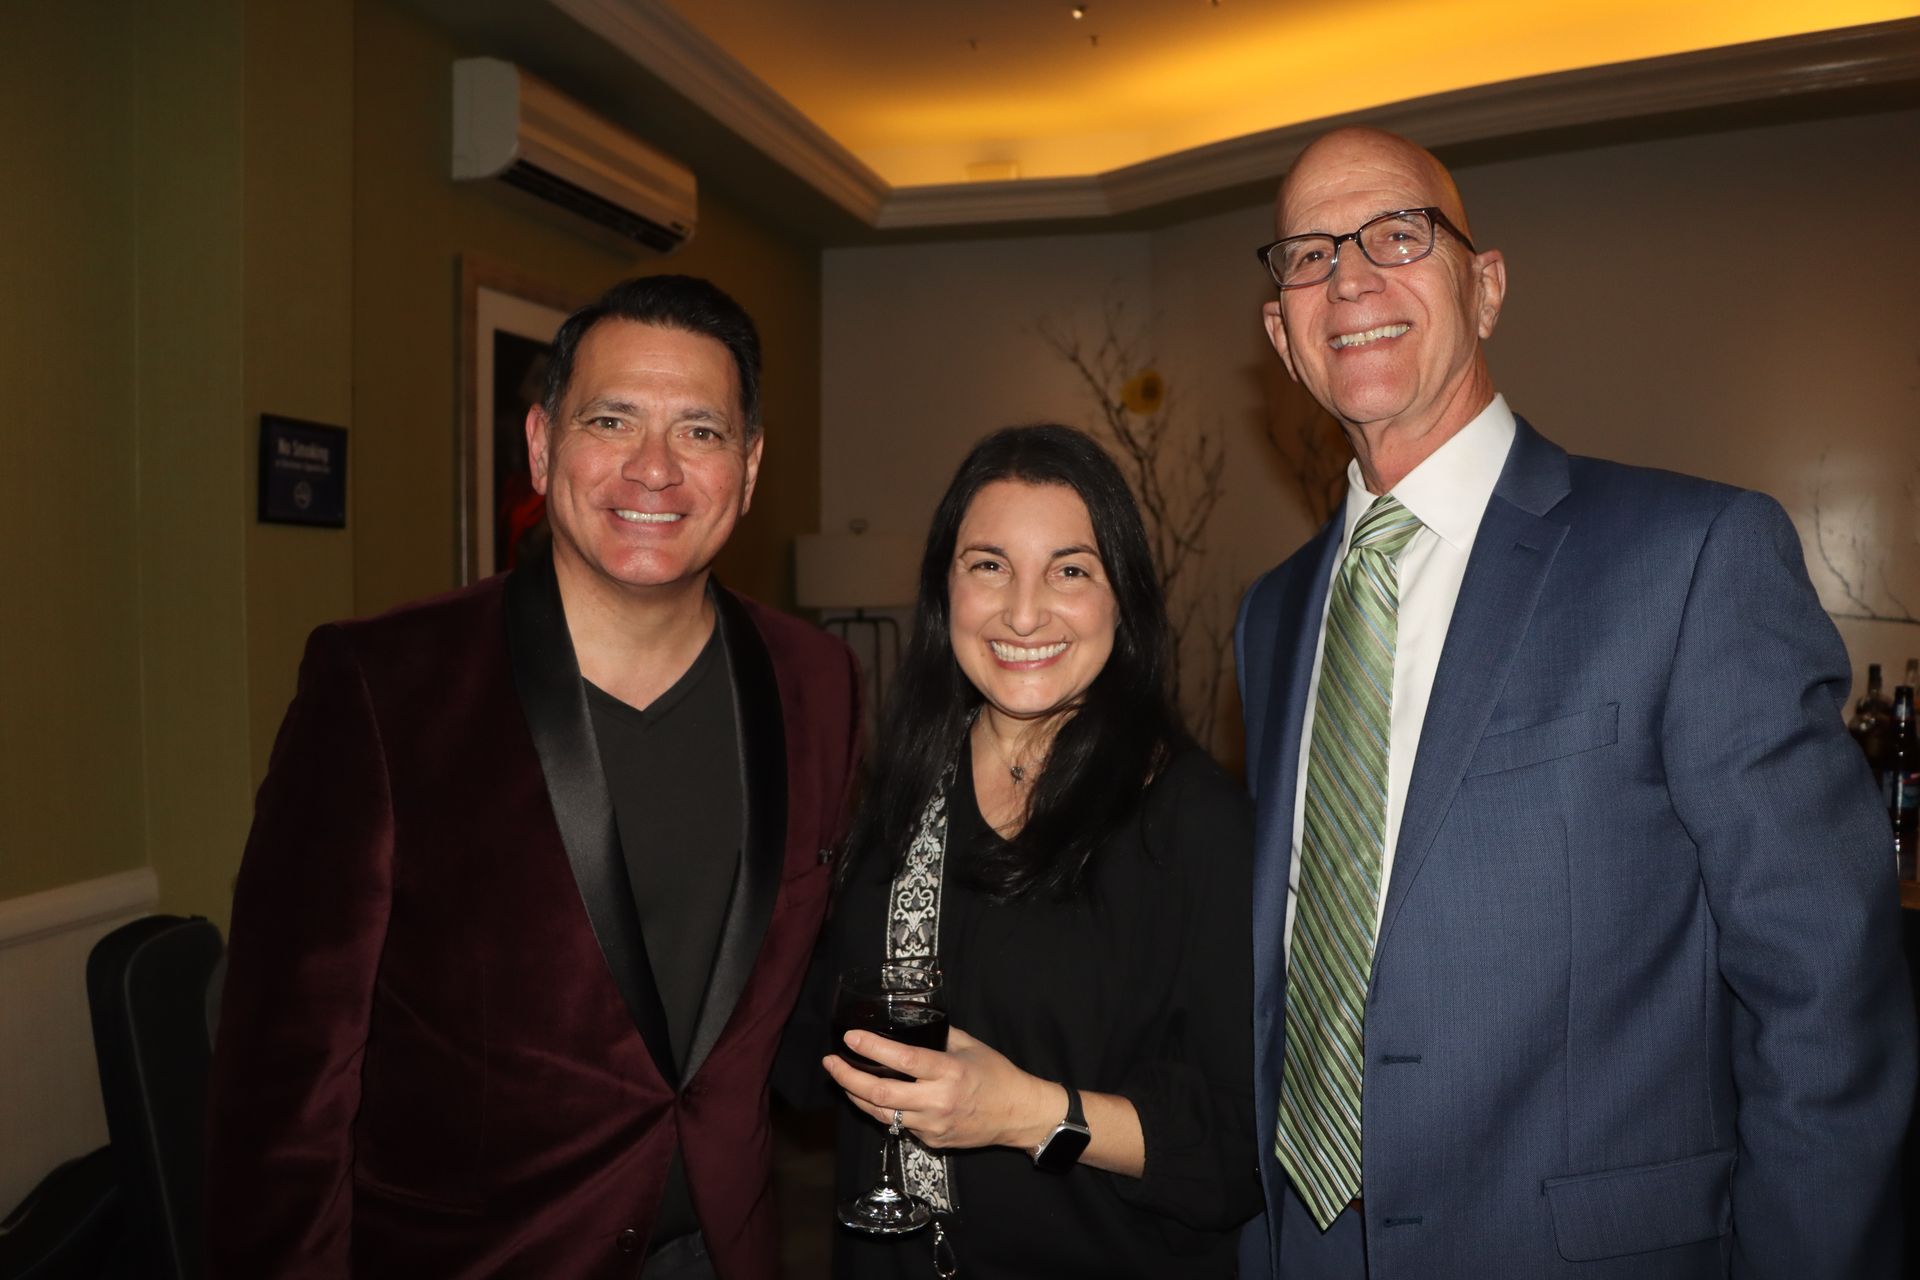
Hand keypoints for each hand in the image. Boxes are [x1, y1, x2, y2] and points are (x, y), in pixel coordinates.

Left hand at [823, 1024, 1059, 1152]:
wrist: (1018, 1115)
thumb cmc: (997, 1074)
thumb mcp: (970, 1045)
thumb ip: (939, 1035)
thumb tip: (911, 1021)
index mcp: (948, 1071)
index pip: (901, 1059)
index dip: (871, 1048)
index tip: (850, 1037)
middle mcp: (937, 1101)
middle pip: (879, 1093)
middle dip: (848, 1077)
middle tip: (831, 1062)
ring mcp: (932, 1126)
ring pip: (882, 1114)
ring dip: (857, 1096)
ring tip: (843, 1079)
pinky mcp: (931, 1142)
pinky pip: (900, 1126)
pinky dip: (885, 1110)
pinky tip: (876, 1097)